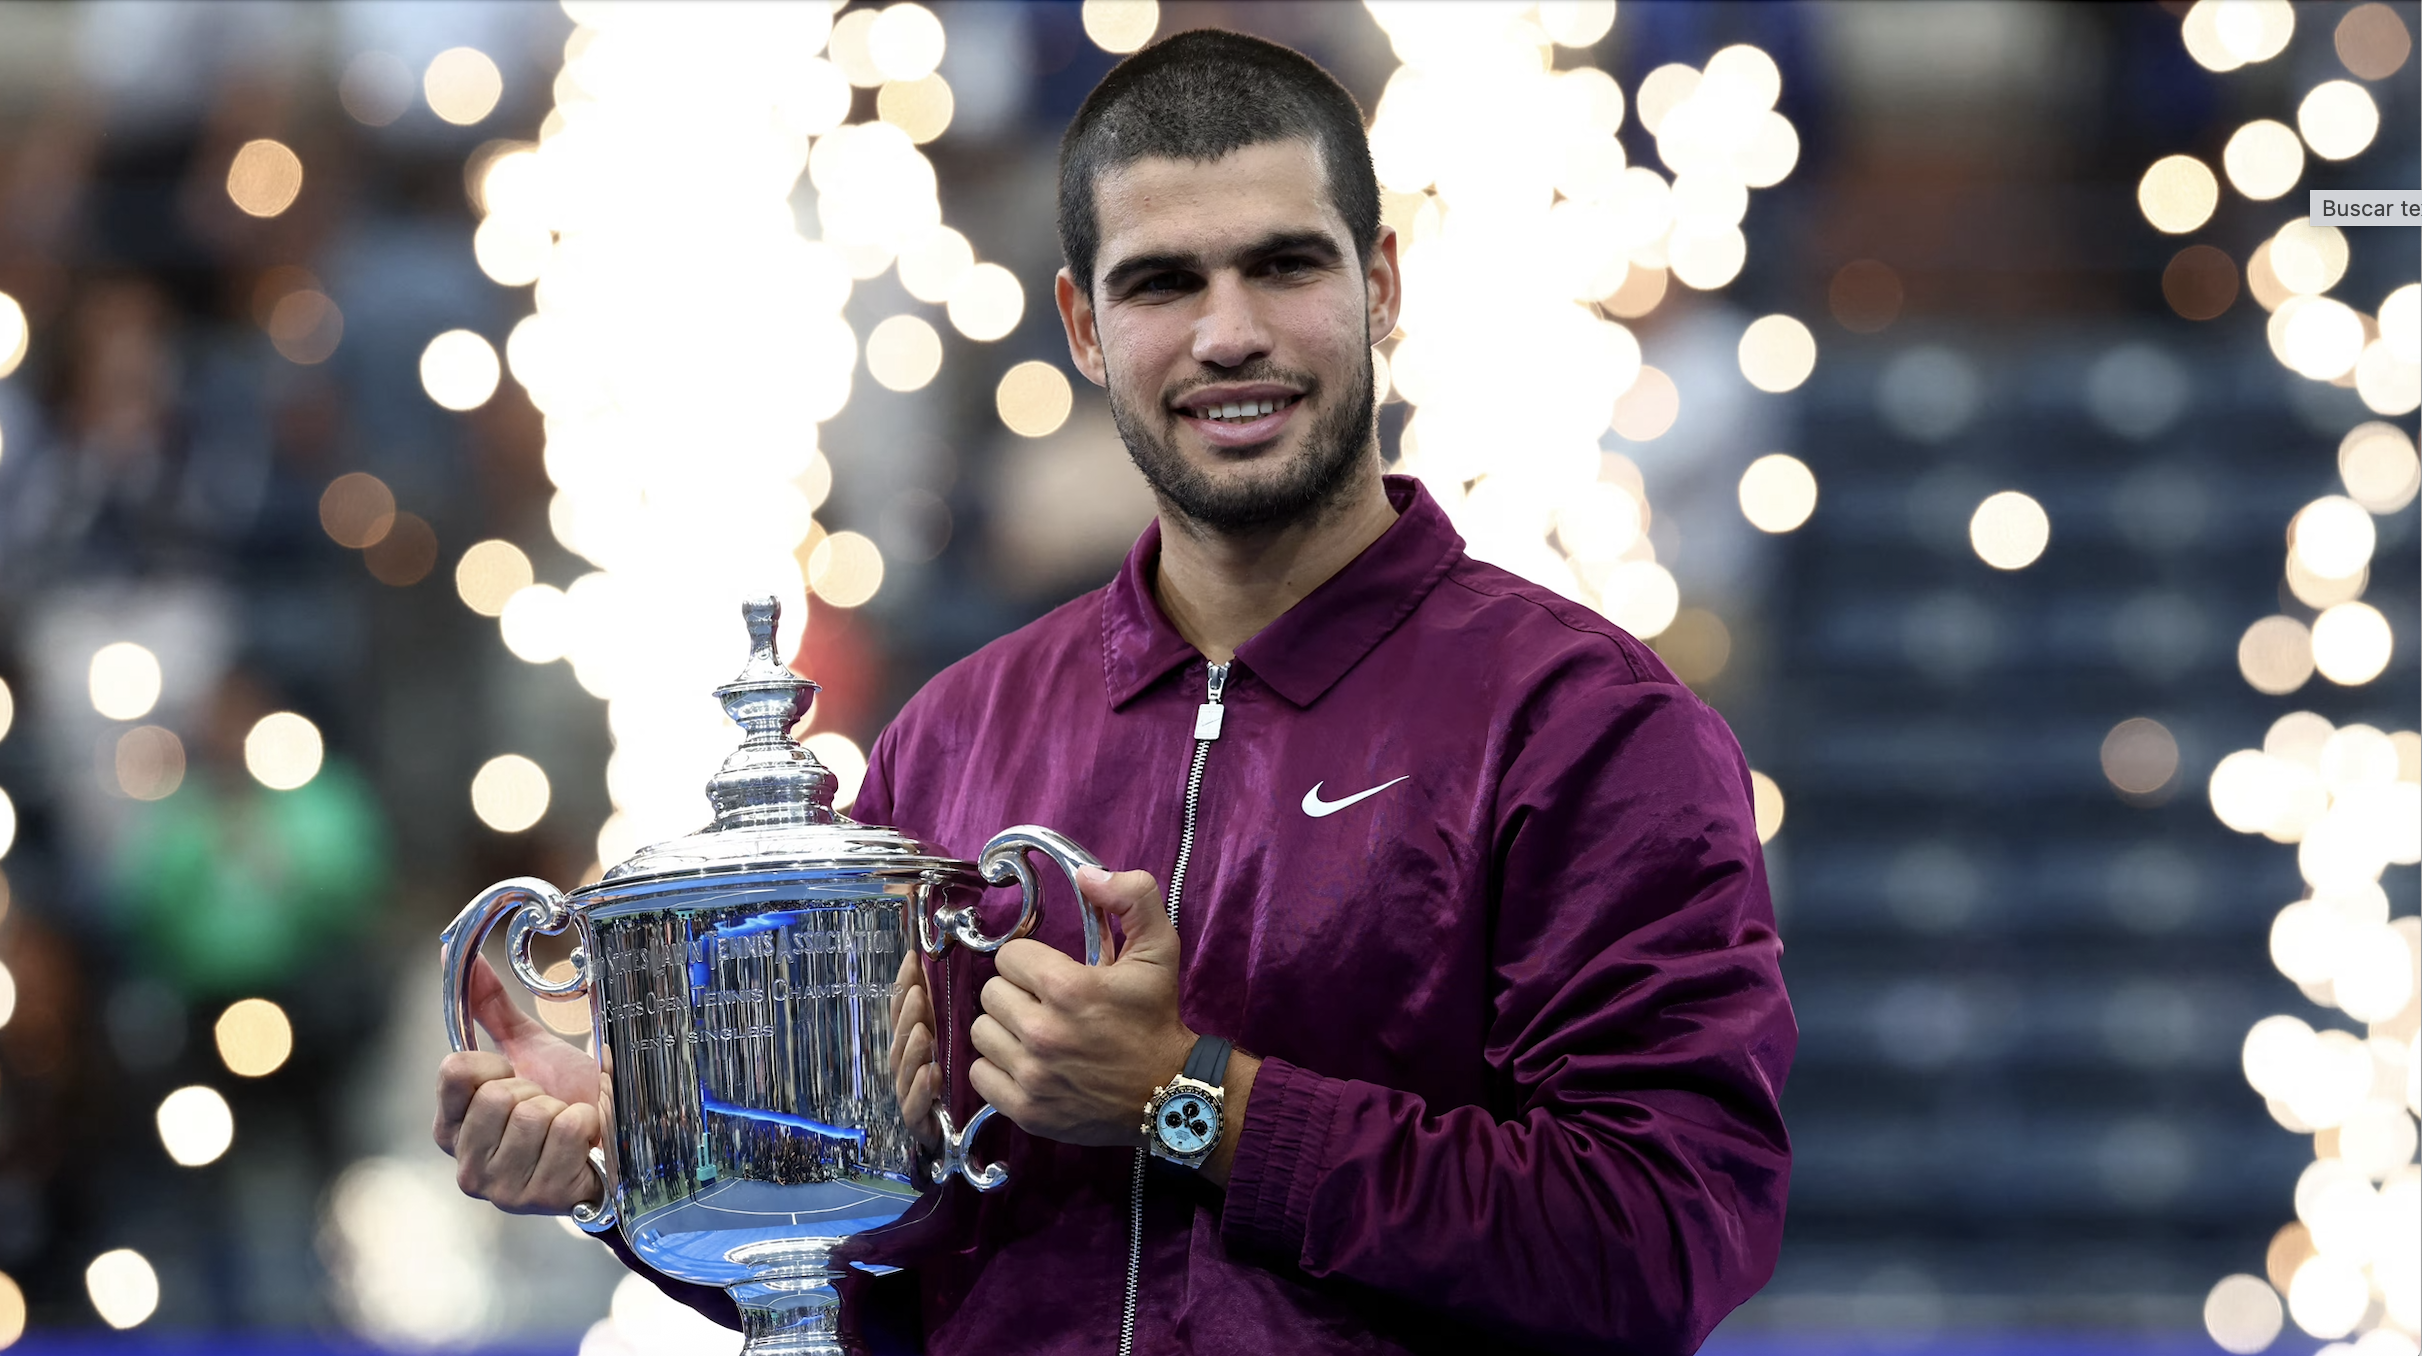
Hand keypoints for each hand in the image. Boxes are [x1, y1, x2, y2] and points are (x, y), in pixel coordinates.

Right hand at [433, 956, 604, 1214]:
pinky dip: (586, 1126)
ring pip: (533, 1115)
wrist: (614, 1144)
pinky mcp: (540, 1200)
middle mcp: (465, 1167)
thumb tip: (455, 952)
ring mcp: (500, 1190)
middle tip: (549, 1106)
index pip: (454, 1071)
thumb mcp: (527, 1051)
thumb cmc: (565, 1099)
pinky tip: (585, 1143)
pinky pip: (566, 1132)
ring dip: (563, 1110)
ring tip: (566, 1124)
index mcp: (450, 1129)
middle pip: (498, 1095)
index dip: (495, 1064)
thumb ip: (489, 1008)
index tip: (515, 1076)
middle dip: (536, 1091)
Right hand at [886, 946, 942, 1154]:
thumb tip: (939, 965)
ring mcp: (908, 1095)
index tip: (912, 959)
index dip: (905, 984)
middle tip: (919, 993)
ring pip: (904, 1071)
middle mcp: (905, 1068)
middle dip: (907, 1015)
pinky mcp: (918, 1124)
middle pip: (900, 1039)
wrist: (952, 1138)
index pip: (903, 1011)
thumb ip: (941, 1010)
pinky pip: (915, 1108)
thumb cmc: (949, 1083)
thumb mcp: (947, 1040)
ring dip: (912, 1050)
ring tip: (923, 1031)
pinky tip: (930, 1074)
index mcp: (912, 1045)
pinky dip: (921, 1090)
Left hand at [968, 865, 1194, 1147]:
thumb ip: (1131, 896)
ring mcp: (1031, 1075)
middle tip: (1044, 1004)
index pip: (1009, 956)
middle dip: (1016, 993)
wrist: (1170, 1093)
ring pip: (981, 1032)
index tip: (1052, 975)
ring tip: (1034, 1033)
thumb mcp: (1159, 948)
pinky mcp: (1026, 1109)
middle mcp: (1042, 1032)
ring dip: (1003, 1029)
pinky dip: (997, 1068)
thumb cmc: (1156, 1018)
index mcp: (1067, 987)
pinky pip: (979, 1075)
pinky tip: (1026, 1063)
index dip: (1030, 962)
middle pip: (990, 993)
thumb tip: (1086, 873)